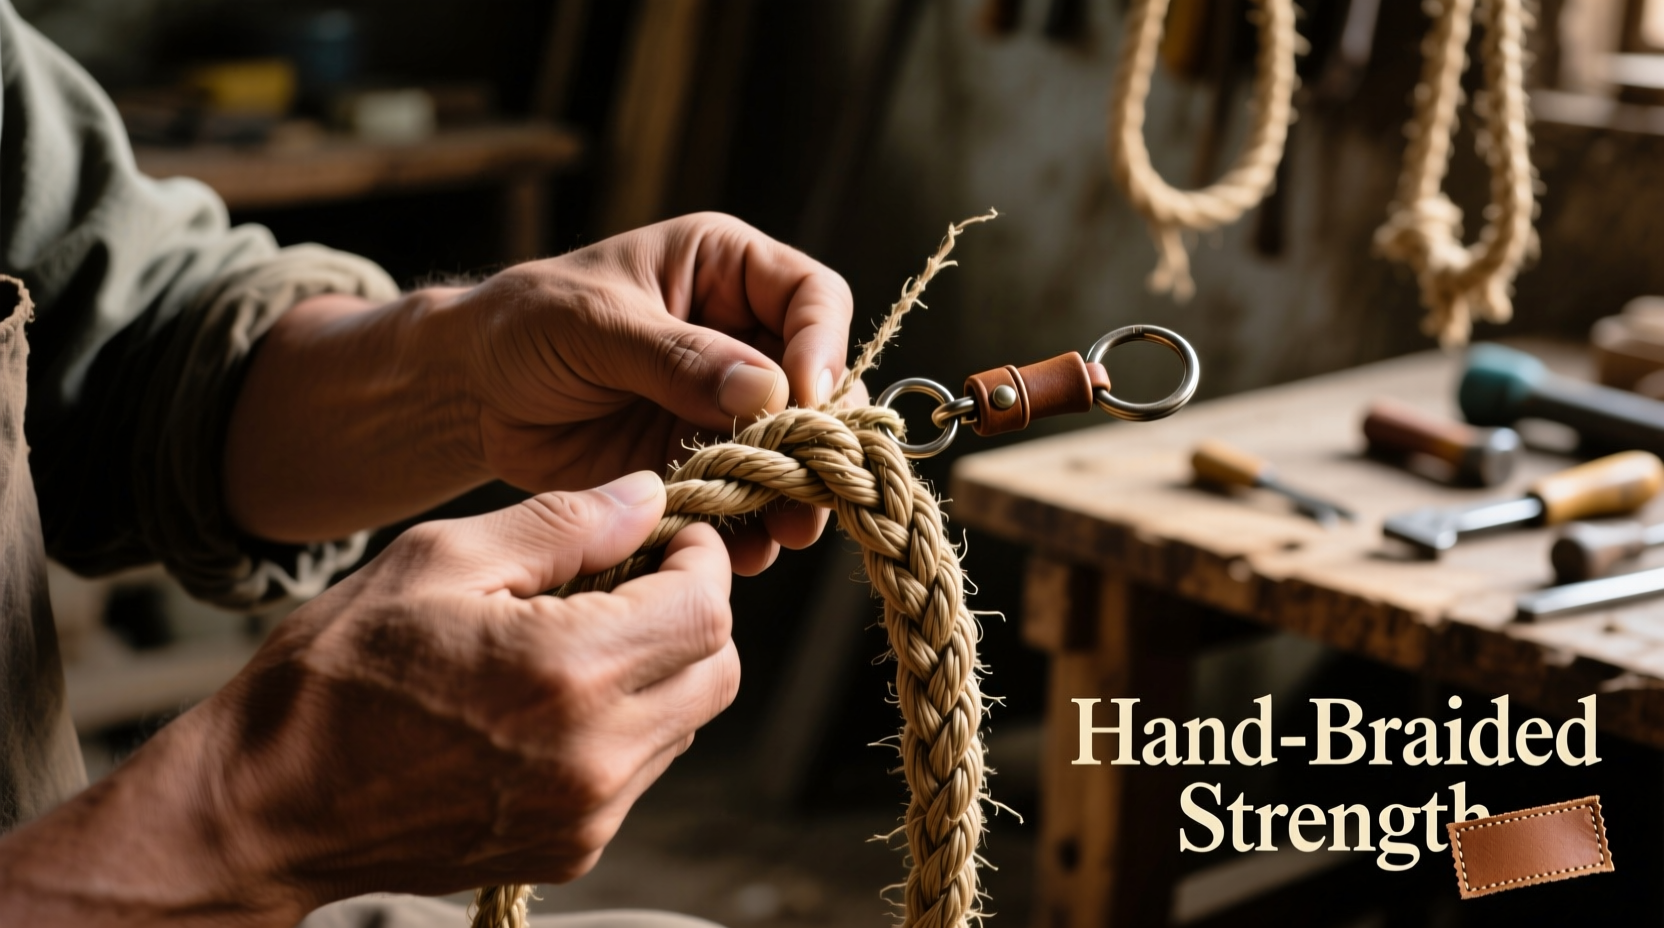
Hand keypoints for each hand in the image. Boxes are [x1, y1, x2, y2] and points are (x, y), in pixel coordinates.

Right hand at [0, 472, 738, 924]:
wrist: (267, 805)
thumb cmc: (337, 670)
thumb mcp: (439, 560)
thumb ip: (563, 524)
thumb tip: (649, 495)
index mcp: (568, 672)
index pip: (706, 607)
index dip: (701, 558)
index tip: (672, 534)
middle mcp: (596, 755)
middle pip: (718, 669)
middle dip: (694, 611)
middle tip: (638, 576)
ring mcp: (589, 814)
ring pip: (688, 720)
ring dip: (662, 667)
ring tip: (587, 633)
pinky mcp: (573, 849)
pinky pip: (643, 769)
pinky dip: (628, 722)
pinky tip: (558, 694)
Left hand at [447, 212, 856, 570]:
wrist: (469, 392)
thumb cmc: (524, 325)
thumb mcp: (595, 324)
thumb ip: (679, 356)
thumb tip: (769, 390)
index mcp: (726, 270)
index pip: (812, 298)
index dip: (822, 347)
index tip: (804, 399)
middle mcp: (741, 335)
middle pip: (818, 383)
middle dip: (818, 438)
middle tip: (813, 486)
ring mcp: (724, 404)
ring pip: (791, 449)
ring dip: (795, 493)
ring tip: (787, 532)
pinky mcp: (701, 462)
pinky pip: (747, 496)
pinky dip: (749, 527)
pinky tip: (739, 550)